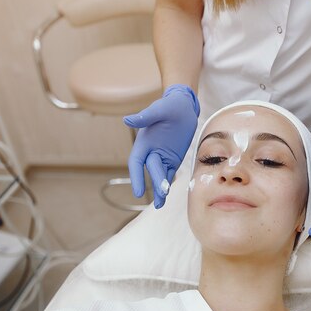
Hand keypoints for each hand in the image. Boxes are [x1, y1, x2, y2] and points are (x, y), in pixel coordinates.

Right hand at [123, 84, 199, 207]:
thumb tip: (127, 120)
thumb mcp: (159, 109)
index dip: (136, 177)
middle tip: (163, 194)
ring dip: (160, 190)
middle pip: (152, 170)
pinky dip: (168, 185)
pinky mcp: (173, 158)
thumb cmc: (170, 105)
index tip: (138, 191)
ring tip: (160, 205)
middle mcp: (151, 151)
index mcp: (144, 142)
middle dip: (156, 182)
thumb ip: (145, 117)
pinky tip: (166, 197)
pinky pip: (170, 174)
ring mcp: (162, 156)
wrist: (184, 106)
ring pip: (160, 176)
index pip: (137, 162)